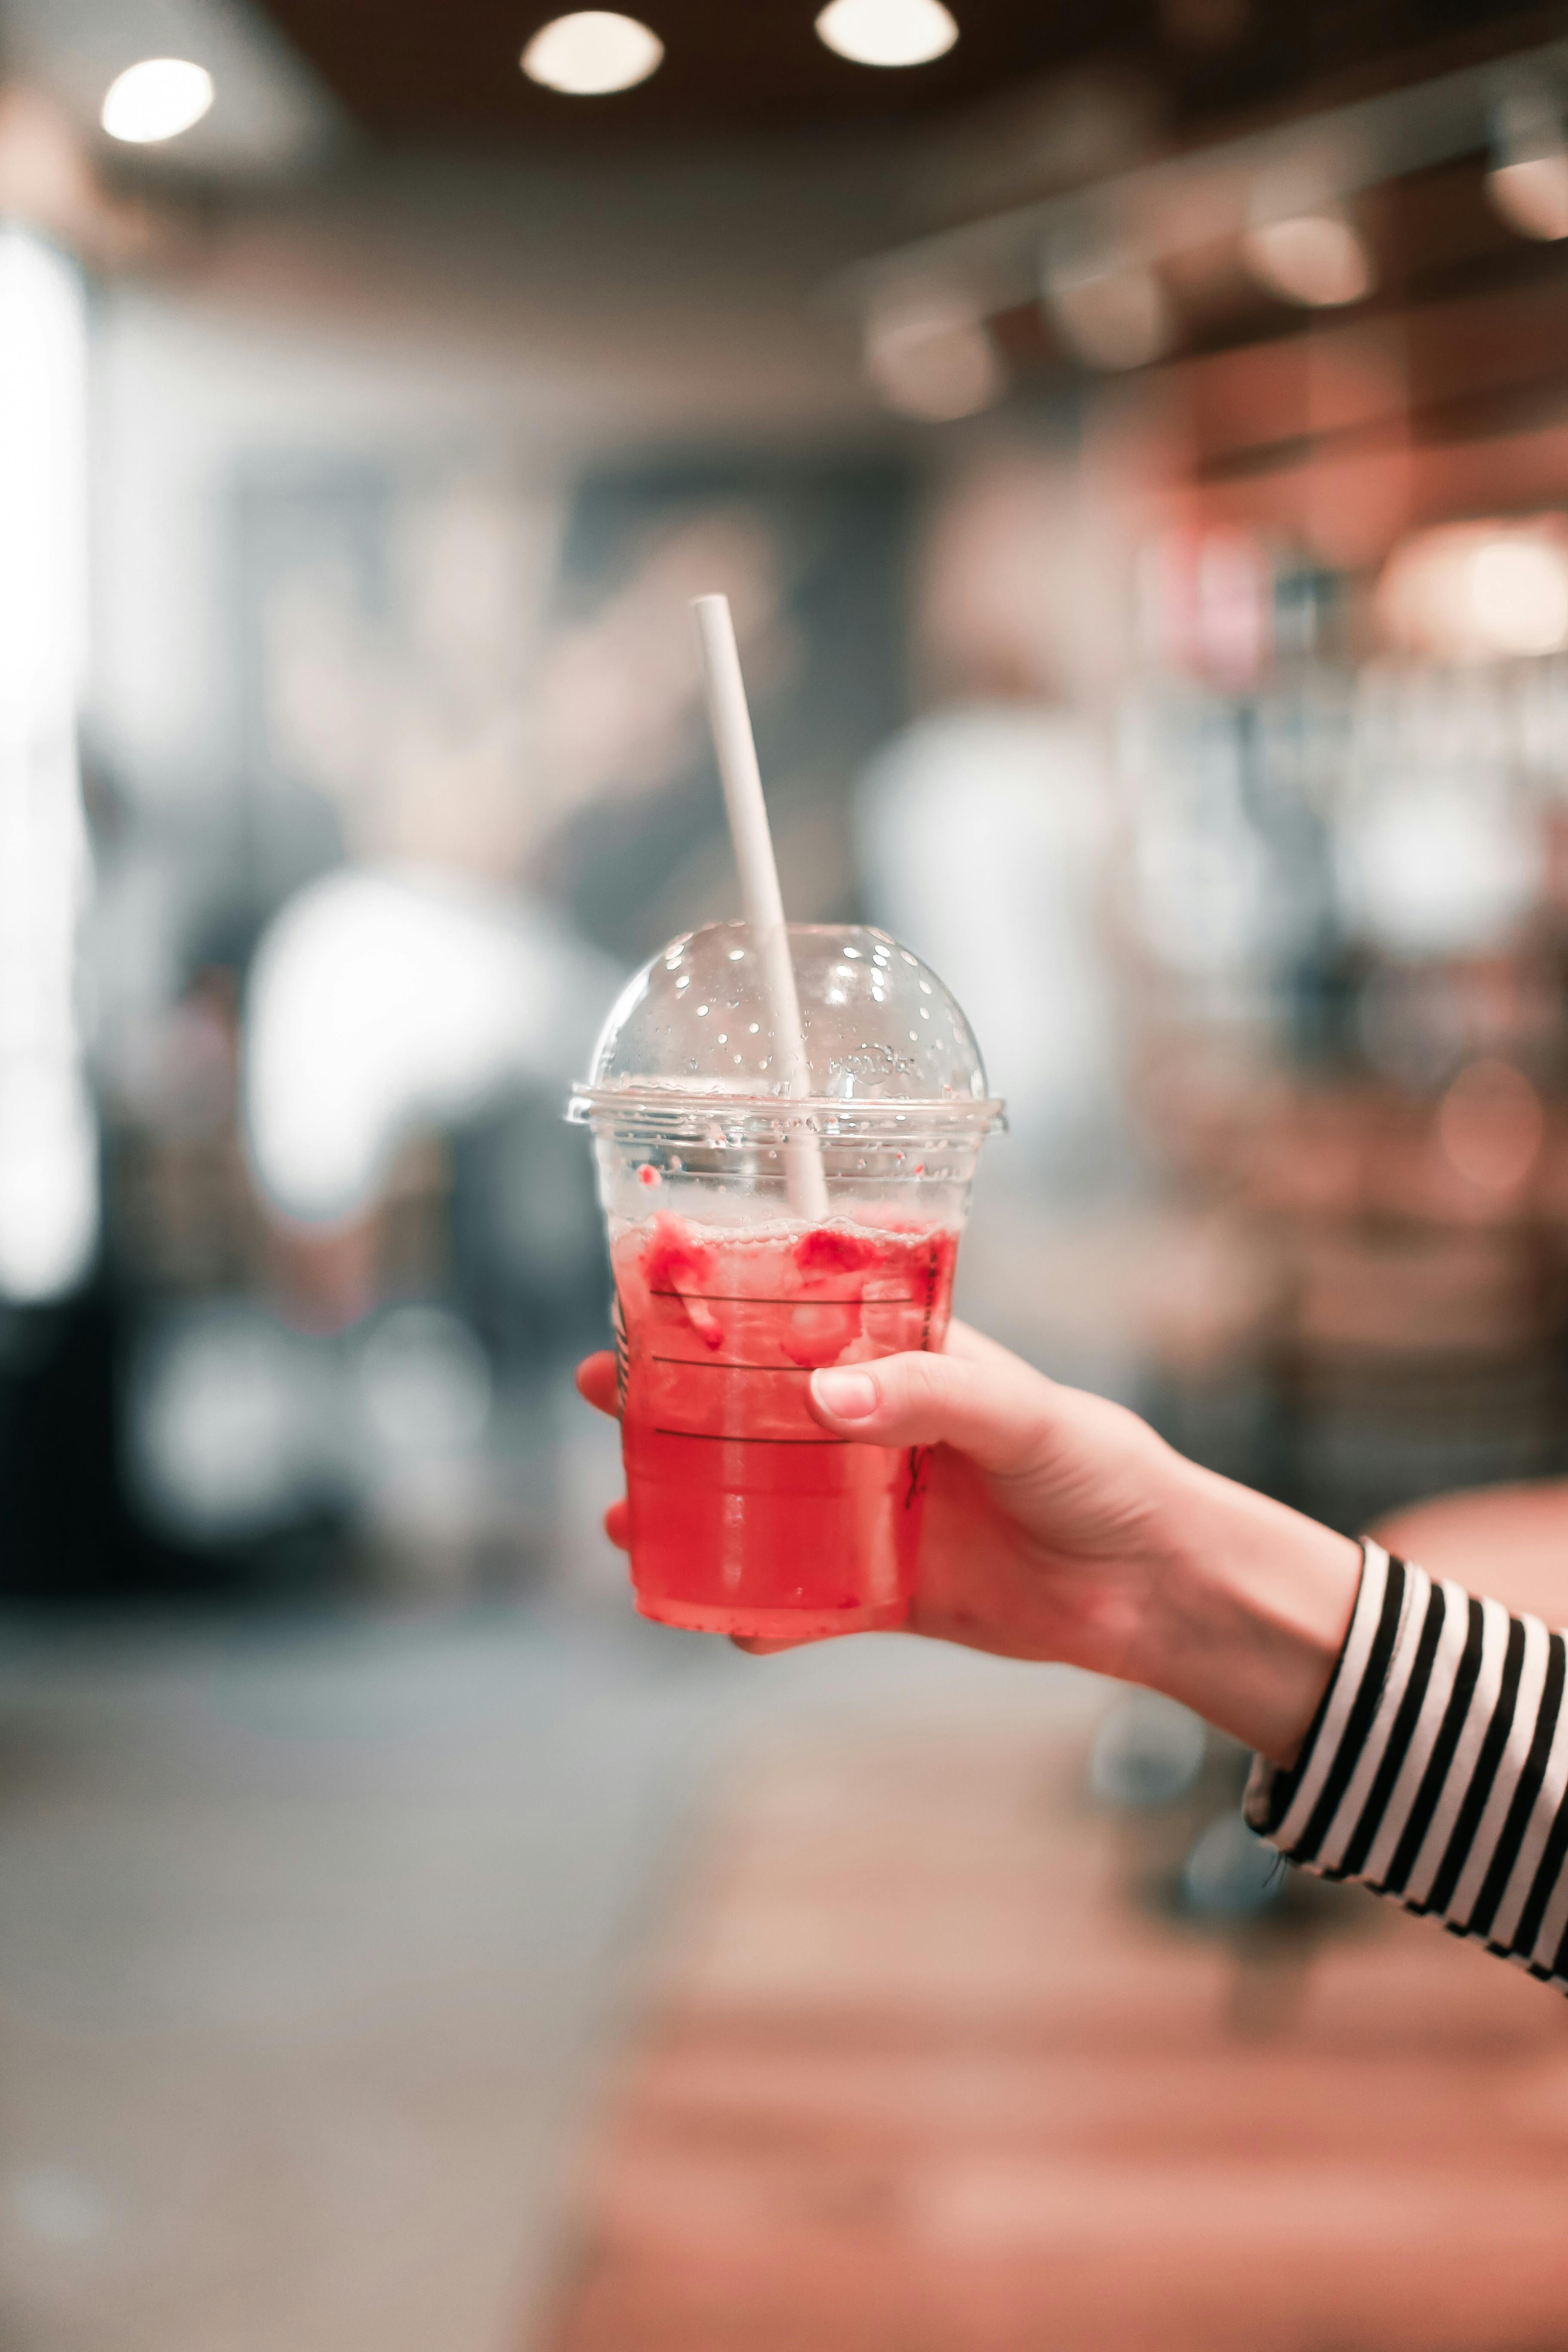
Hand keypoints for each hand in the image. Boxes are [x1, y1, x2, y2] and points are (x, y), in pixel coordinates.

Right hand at [575, 1321, 1359, 1763]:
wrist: (1155, 1584)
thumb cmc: (1101, 1470)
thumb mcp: (1017, 1414)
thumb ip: (925, 1396)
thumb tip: (823, 1396)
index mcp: (904, 1362)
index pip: (796, 1324)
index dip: (719, 1316)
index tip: (647, 1310)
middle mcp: (877, 1431)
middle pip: (754, 1414)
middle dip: (676, 1411)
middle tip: (605, 1403)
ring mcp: (873, 1514)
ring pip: (761, 1508)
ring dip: (692, 1514)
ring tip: (623, 1523)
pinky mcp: (886, 1591)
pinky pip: (803, 1602)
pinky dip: (756, 1611)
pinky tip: (711, 1617)